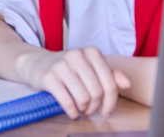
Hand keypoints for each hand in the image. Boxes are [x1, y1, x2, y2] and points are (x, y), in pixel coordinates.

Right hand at [15, 47, 131, 118]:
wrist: (36, 63)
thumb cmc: (67, 68)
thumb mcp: (89, 67)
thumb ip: (110, 75)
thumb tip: (127, 84)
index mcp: (91, 52)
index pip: (110, 83)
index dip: (111, 102)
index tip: (106, 110)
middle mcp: (77, 55)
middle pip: (97, 92)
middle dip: (95, 107)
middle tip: (89, 110)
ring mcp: (61, 65)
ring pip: (83, 98)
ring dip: (83, 109)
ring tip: (80, 109)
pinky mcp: (48, 76)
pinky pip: (67, 102)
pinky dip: (72, 112)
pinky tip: (72, 112)